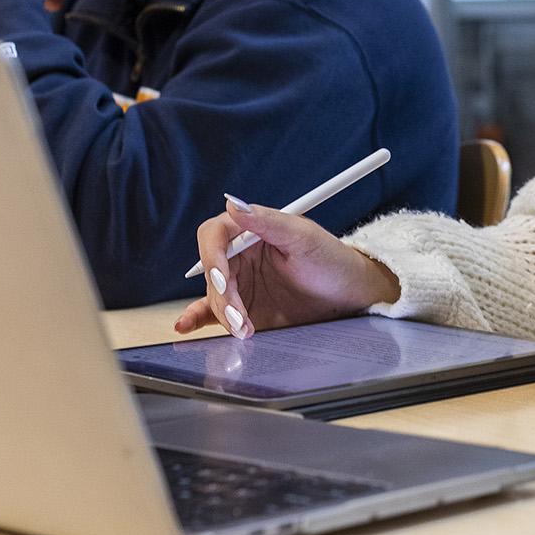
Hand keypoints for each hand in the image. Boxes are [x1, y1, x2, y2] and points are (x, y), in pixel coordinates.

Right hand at [174, 203, 400, 338]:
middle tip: (239, 315)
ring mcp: (240, 282)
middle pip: (211, 270)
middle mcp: (241, 255)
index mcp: (251, 230)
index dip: (212, 256)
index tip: (222, 277)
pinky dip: (197, 317)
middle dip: (222, 294)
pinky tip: (186, 325)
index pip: (215, 235)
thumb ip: (267, 221)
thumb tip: (233, 204)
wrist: (348, 297)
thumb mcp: (303, 237)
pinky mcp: (242, 307)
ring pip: (213, 295)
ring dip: (223, 313)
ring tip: (245, 329)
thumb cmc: (330, 260)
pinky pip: (211, 311)